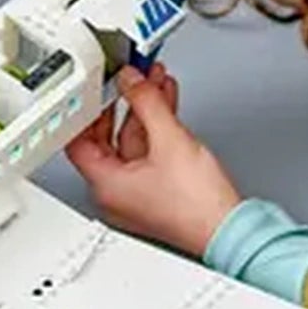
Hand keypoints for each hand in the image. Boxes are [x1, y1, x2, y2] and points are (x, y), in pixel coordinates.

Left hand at [64, 64, 243, 257]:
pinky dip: (156, 128)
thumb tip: (131, 81)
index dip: (88, 109)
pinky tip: (166, 105)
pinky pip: (148, 152)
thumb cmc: (198, 205)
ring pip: (132, 142)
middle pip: (107, 138)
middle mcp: (114, 192)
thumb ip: (147, 102)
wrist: (229, 229)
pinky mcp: (156, 191)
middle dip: (123, 104)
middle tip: (131, 79)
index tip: (100, 86)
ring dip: (145, 111)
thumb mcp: (169, 138)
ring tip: (155, 82)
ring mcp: (135, 193)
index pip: (78, 140)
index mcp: (105, 185)